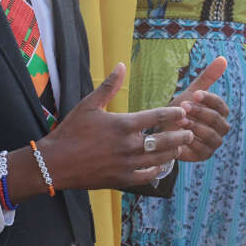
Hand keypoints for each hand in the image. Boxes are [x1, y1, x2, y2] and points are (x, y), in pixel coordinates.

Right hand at [24, 64, 192, 192]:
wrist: (55, 162)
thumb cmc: (70, 131)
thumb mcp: (88, 105)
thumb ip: (108, 86)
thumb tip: (121, 65)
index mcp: (123, 124)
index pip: (157, 117)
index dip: (174, 115)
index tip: (184, 112)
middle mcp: (128, 145)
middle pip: (164, 140)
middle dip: (180, 136)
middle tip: (190, 132)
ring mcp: (126, 164)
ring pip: (158, 159)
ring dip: (172, 152)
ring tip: (180, 147)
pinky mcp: (121, 180)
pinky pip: (146, 176)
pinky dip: (156, 170)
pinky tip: (161, 165)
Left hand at [171, 56, 228, 161]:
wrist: (163, 131)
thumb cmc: (180, 110)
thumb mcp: (190, 93)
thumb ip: (207, 78)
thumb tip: (223, 58)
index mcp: (220, 113)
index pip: (221, 105)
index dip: (209, 99)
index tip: (195, 94)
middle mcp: (221, 129)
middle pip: (218, 120)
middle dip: (201, 113)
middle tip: (184, 106)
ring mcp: (214, 143)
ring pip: (212, 136)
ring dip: (196, 127)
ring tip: (181, 120)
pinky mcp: (204, 155)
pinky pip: (203, 149)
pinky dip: (193, 142)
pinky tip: (180, 134)